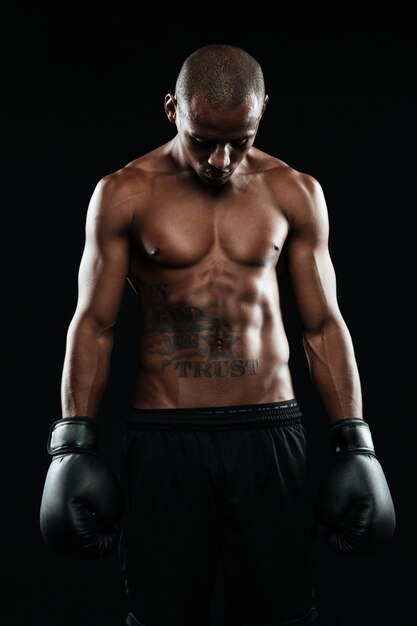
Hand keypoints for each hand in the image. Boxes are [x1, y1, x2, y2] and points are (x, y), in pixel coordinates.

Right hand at [40, 417, 123, 557]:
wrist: (69, 454)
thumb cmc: (90, 473)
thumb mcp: (113, 499)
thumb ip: (113, 523)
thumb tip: (106, 530)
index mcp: (67, 531)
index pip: (100, 550)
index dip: (111, 532)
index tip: (108, 510)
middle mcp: (53, 536)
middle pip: (89, 550)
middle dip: (99, 531)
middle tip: (97, 506)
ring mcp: (48, 532)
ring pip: (81, 544)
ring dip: (90, 528)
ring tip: (87, 506)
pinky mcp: (49, 526)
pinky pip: (72, 537)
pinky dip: (81, 525)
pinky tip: (79, 507)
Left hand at [315, 418, 395, 555]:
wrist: (359, 455)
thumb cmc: (343, 475)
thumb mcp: (325, 502)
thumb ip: (328, 525)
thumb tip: (336, 532)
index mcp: (372, 525)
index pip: (345, 549)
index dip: (332, 535)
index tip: (332, 515)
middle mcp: (385, 529)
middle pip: (354, 547)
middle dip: (342, 532)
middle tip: (342, 509)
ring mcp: (388, 525)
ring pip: (360, 541)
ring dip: (349, 529)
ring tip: (350, 507)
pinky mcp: (387, 520)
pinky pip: (367, 534)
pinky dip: (357, 525)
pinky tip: (356, 507)